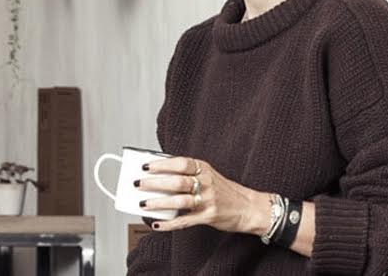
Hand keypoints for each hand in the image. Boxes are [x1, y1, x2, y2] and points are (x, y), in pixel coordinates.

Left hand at [136, 156, 263, 234]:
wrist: (249, 207)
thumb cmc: (224, 191)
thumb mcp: (208, 175)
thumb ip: (187, 175)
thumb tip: (157, 177)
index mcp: (204, 169)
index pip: (180, 163)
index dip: (161, 164)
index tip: (145, 166)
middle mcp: (206, 183)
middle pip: (177, 181)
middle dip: (155, 183)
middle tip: (138, 184)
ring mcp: (208, 200)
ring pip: (179, 201)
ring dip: (159, 203)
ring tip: (143, 204)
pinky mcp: (208, 216)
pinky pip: (185, 221)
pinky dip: (169, 224)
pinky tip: (157, 225)